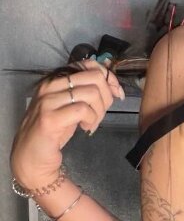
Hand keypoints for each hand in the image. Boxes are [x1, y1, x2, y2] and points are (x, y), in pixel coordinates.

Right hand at [10, 60, 124, 189]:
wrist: (31, 155)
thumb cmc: (55, 129)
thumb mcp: (73, 105)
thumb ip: (89, 92)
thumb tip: (116, 86)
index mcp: (56, 79)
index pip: (90, 65)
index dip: (109, 78)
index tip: (116, 94)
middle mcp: (50, 85)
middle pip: (95, 77)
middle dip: (107, 96)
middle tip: (100, 113)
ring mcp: (48, 101)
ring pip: (91, 93)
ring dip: (99, 111)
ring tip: (91, 122)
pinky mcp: (50, 118)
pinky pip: (83, 110)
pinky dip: (91, 119)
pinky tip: (85, 127)